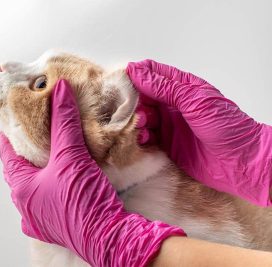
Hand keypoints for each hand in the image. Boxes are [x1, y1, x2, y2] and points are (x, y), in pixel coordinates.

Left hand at [0, 80, 184, 265]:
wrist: (110, 237)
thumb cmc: (83, 201)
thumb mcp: (71, 156)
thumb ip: (64, 121)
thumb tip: (60, 89)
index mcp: (22, 188)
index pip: (7, 153)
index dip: (10, 132)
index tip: (15, 115)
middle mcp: (27, 205)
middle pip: (21, 168)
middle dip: (28, 148)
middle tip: (36, 126)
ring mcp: (41, 217)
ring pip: (36, 183)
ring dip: (43, 166)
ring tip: (52, 145)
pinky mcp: (57, 224)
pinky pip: (50, 196)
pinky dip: (54, 182)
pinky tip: (64, 174)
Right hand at [127, 60, 271, 206]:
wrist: (241, 163)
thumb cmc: (227, 126)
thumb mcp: (195, 101)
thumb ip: (165, 87)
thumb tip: (137, 71)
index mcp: (182, 87)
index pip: (153, 73)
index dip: (136, 74)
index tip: (120, 80)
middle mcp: (172, 105)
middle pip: (143, 96)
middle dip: (132, 101)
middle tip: (127, 108)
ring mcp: (168, 125)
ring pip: (142, 117)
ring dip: (136, 120)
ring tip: (140, 125)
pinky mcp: (166, 144)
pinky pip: (145, 137)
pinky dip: (139, 136)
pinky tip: (141, 138)